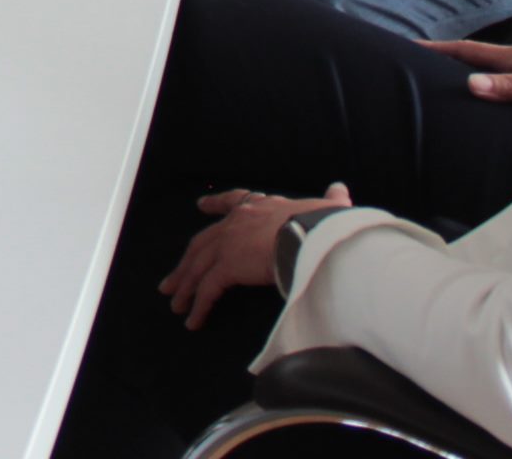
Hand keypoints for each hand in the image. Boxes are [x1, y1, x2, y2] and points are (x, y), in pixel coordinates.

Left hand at [158, 186, 350, 328]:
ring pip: (199, 267)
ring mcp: (230, 243)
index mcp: (262, 207)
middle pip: (203, 243)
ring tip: (175, 305)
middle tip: (172, 279)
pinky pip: (208, 289)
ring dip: (185, 287)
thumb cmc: (324, 222)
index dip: (216, 205)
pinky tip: (193, 320)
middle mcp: (239, 222)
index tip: (200, 206)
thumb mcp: (328, 208)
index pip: (234, 201)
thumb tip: (339, 190)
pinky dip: (199, 305)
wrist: (313, 232)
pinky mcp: (229, 265)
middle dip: (186, 263)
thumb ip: (331, 200)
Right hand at [418, 36, 511, 108]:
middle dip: (446, 58)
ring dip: (466, 73)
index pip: (470, 50)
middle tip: (416, 64)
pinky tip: (487, 100)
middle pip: (476, 59)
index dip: (440, 48)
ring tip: (442, 82)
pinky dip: (488, 88)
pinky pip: (507, 86)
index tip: (411, 46)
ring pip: (492, 73)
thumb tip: (470, 83)